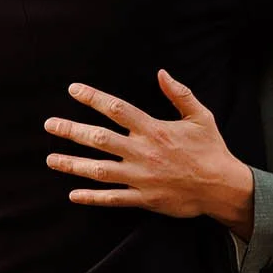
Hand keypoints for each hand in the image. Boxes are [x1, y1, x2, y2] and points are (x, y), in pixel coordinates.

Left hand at [44, 71, 255, 233]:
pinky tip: (73, 194)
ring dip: (73, 164)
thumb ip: (180, 94)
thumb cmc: (212, 150)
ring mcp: (141, 178)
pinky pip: (113, 199)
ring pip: (99, 170)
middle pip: (99, 139)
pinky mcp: (145, 198)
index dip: (93, 98)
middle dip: (71, 131)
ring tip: (51, 159)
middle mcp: (143, 153)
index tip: (73, 90)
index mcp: (154, 130)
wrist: (222, 187)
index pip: (117, 110)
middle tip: (49, 125)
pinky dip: (92, 198)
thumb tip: (162, 73)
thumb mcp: (201, 117)